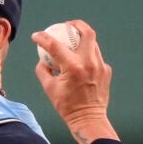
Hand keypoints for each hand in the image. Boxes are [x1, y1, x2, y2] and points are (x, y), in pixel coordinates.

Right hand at [31, 20, 118, 143]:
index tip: (36, 36)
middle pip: (87, 33)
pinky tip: (80, 61)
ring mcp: (100, 66)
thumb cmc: (67, 106)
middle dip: (76, 25)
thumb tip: (42, 61)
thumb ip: (43, 71)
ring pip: (93, 43)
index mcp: (73, 67)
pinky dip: (86, 55)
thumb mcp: (49, 89)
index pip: (55, 46)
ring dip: (82, 39)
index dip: (43, 38)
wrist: (89, 119)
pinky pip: (96, 57)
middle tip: (66, 25)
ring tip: (73, 40)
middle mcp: (89, 63)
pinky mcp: (106, 71)